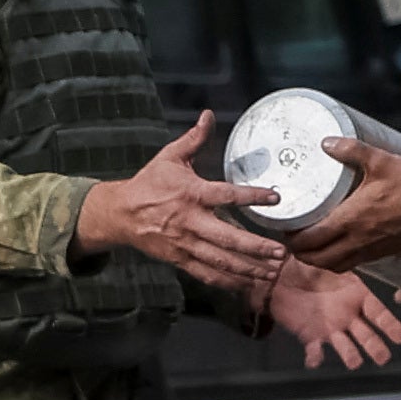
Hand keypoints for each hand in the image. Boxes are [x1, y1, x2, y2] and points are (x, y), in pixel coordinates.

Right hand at [72, 114, 282, 298]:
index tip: (275, 198)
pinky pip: (206, 273)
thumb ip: (194, 138)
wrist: (120, 213)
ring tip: (272, 272)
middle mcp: (189, 222)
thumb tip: (208, 115)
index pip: (227, 195)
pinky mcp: (179, 259)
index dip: (252, 196)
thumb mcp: (169, 157)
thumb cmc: (148, 183)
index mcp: (191, 194)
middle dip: (255, 247)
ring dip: (247, 268)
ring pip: (219, 260)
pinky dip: (227, 281)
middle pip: (227, 238)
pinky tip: (247, 284)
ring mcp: (184, 244)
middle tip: (280, 253)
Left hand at [265, 258, 400, 372]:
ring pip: (344, 345)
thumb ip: (338, 263)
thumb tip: (349, 251)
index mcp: (357, 296)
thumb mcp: (326, 260)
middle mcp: (348, 316)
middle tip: (383, 359)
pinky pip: (314, 350)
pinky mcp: (311, 336)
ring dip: (349, 354)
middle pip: (366, 334)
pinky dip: (315, 356)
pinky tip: (315, 360)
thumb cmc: (308, 266)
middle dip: (375, 346)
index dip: (390, 325)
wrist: (282, 278)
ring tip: (355, 363)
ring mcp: (330, 328)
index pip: (379, 313)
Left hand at [284, 135, 400, 276]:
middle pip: (317, 258)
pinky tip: (338, 249)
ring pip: (334, 265)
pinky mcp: (382, 254)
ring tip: (312, 248)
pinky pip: (352, 264)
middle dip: (300, 253)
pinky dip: (339, 262)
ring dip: (319, 260)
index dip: (293, 239)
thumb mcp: (379, 161)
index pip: (310, 239)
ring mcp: (369, 250)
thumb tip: (327, 142)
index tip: (286, 231)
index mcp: (349, 220)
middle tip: (294, 241)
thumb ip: (351, 150)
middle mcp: (356, 240)